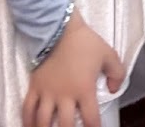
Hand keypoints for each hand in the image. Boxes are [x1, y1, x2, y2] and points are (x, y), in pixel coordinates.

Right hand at [23, 11, 124, 126]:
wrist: (60, 29)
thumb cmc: (85, 42)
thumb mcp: (108, 55)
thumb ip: (117, 73)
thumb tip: (114, 90)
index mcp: (84, 90)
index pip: (90, 118)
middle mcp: (64, 96)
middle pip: (65, 125)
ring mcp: (47, 93)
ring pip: (43, 121)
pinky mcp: (34, 87)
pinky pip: (27, 108)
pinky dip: (27, 121)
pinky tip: (29, 126)